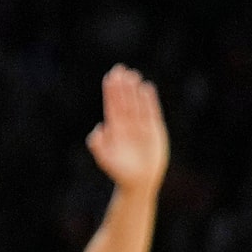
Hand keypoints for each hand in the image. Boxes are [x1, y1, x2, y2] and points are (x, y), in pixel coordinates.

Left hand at [85, 65, 168, 192]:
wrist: (139, 182)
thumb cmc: (120, 172)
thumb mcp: (105, 159)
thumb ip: (98, 145)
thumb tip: (97, 129)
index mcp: (114, 129)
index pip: (112, 106)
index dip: (111, 92)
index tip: (110, 77)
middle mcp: (127, 125)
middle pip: (124, 101)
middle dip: (122, 86)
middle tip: (120, 69)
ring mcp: (141, 126)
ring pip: (137, 104)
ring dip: (135, 90)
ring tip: (133, 75)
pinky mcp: (154, 130)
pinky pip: (152, 112)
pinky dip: (150, 101)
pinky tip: (147, 88)